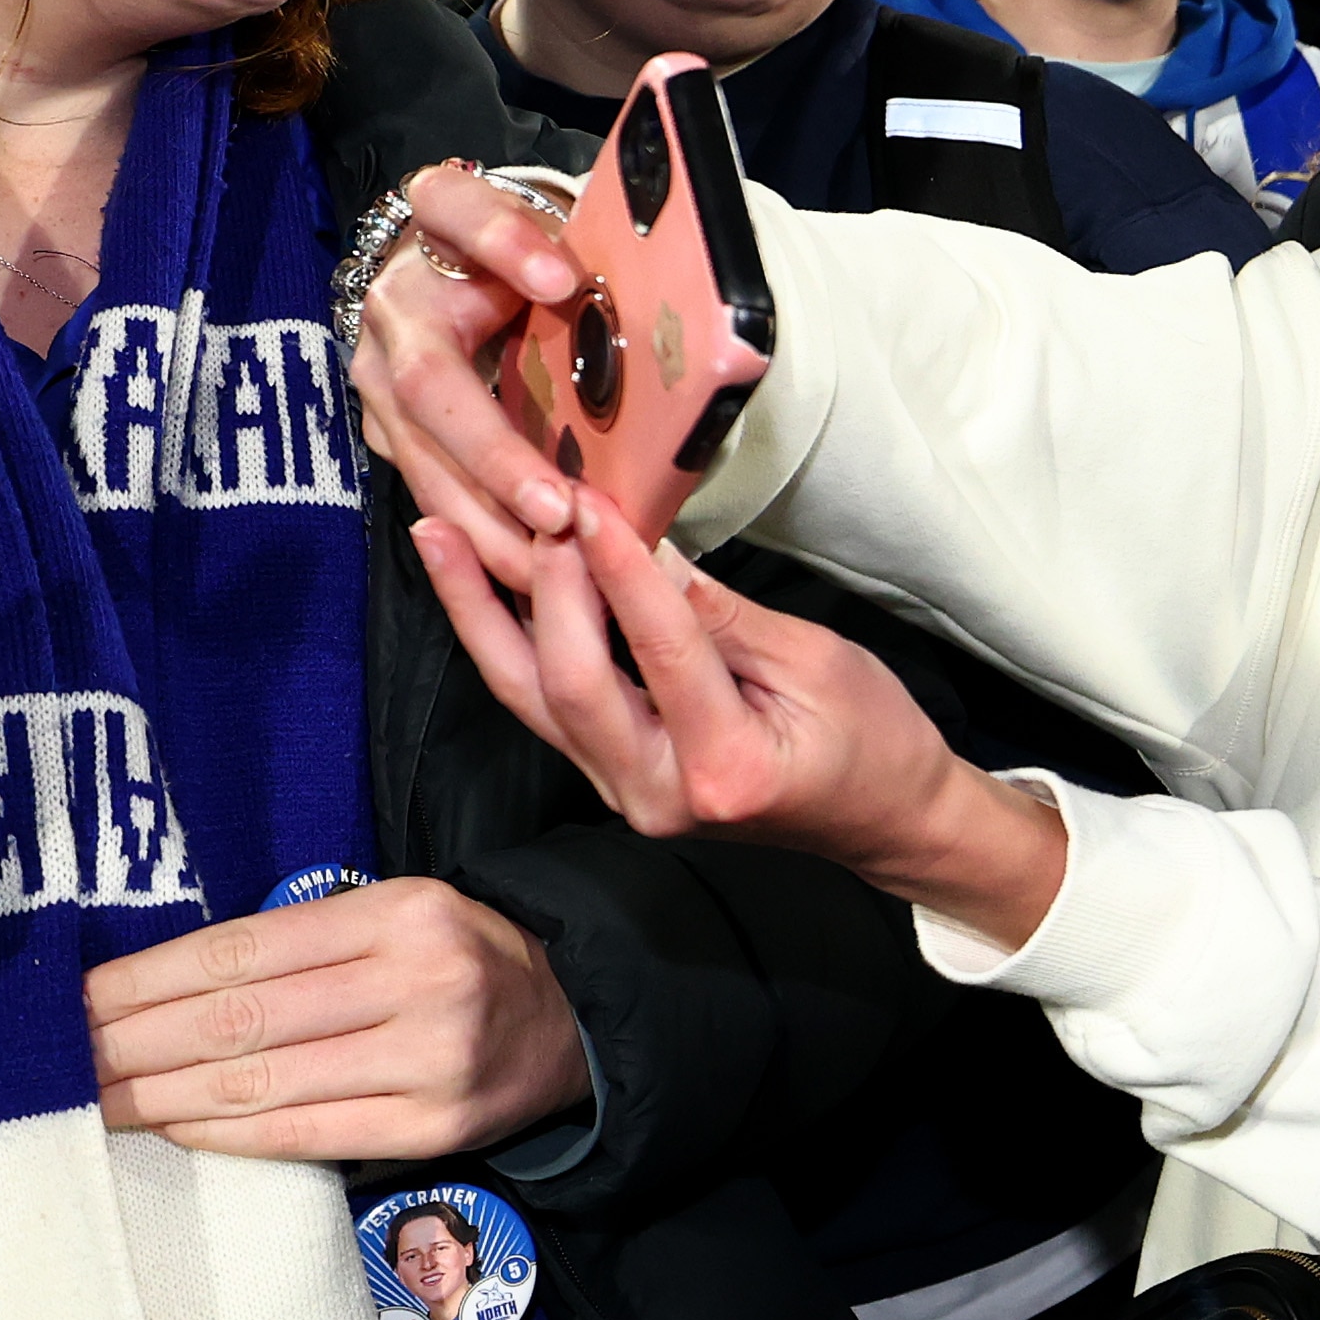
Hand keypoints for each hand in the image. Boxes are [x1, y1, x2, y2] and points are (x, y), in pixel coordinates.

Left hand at [90, 878, 585, 1163]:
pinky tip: (173, 1127)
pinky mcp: (435, 1129)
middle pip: (243, 1019)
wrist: (570, 1021)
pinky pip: (305, 1134)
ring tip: (98, 1101)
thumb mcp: (392, 915)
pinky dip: (227, 1133)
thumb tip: (158, 984)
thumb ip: (299, 942)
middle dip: (136, 1043)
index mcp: (401, 911)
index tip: (81, 999)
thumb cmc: (452, 959)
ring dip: (163, 1096)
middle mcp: (421, 981)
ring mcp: (430, 1061)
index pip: (245, 950)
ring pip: (264, 1082)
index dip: (151, 978)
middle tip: (64, 1060)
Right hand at [350, 161, 593, 563]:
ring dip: (488, 521)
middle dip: (495, 456)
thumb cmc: (526, 244)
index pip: (460, 211)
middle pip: (431, 386)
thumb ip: (562, 245)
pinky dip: (480, 536)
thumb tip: (576, 287)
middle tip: (558, 512)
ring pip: (422, 456)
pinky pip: (430, 488)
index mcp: (434, 219)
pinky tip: (528, 576)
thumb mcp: (551, 221)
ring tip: (550, 568)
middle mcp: (393, 303)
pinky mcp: (388, 429)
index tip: (560, 282)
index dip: (507, 244)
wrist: (455, 261)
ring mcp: (378, 375)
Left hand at [409, 492, 1067, 946]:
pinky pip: (543, 707)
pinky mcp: (611, 780)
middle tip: (523, 503)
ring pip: (529, 699)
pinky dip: (504, 640)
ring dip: (478, 612)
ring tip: (435, 536)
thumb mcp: (817, 661)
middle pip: (571, 683)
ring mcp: (627, 796)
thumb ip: (723, 614)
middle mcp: (659, 795)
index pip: (661, 650)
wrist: (884, 820)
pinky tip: (474, 586)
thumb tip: (648, 547)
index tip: (590, 500)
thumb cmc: (873, 739)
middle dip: (543, 585)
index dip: (623, 570)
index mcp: (729, 769)